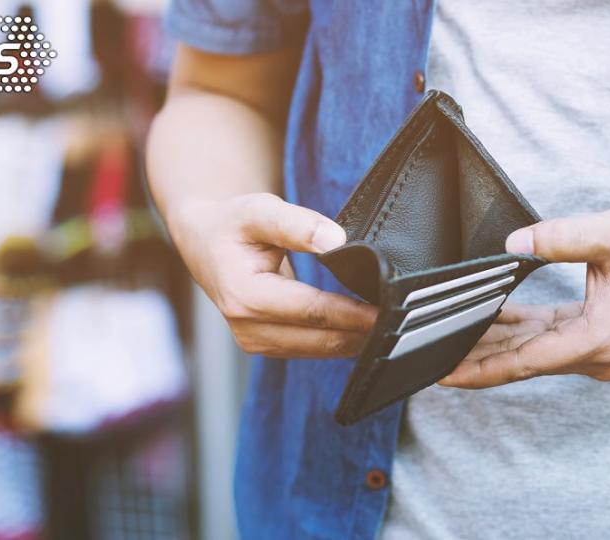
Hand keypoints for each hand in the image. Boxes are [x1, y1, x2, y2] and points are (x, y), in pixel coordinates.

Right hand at [169, 193, 376, 357]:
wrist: (205, 241)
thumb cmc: (233, 223)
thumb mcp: (260, 210)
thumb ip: (297, 224)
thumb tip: (337, 241)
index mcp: (244, 297)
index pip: (312, 311)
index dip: (354, 312)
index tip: (390, 308)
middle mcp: (247, 329)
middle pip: (320, 339)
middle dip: (362, 332)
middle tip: (404, 320)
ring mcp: (255, 342)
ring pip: (319, 351)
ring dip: (355, 341)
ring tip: (392, 327)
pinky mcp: (266, 346)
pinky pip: (311, 350)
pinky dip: (339, 341)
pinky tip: (366, 331)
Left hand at [440, 206, 609, 386]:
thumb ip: (558, 238)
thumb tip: (513, 245)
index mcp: (599, 339)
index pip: (525, 361)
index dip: (481, 369)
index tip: (444, 374)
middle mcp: (597, 355)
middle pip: (523, 361)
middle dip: (478, 357)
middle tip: (430, 353)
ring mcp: (598, 351)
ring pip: (533, 351)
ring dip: (495, 344)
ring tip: (450, 337)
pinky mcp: (597, 338)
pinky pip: (548, 339)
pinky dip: (519, 332)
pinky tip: (490, 321)